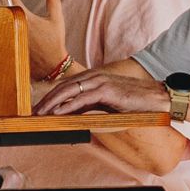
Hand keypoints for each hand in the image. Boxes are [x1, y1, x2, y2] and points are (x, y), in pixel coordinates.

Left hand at [42, 61, 156, 116]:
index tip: (39, 107)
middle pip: (63, 86)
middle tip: (33, 111)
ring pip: (69, 91)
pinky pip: (83, 99)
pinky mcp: (107, 90)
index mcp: (93, 78)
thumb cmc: (134, 102)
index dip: (51, 96)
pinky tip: (58, 113)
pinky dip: (68, 106)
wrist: (156, 97)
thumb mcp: (107, 103)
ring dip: (52, 102)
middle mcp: (94, 76)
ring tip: (40, 112)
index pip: (66, 85)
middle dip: (46, 99)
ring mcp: (100, 82)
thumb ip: (90, 105)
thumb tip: (73, 114)